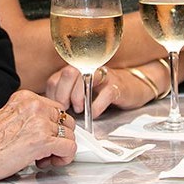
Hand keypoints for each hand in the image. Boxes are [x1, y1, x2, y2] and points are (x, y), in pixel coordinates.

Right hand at [0, 90, 75, 181]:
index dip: (54, 127)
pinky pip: (70, 148)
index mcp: (26, 98)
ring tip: (44, 158)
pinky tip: (48, 162)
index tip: (46, 138)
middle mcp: (34, 106)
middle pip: (67, 121)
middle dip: (60, 138)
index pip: (57, 109)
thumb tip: (48, 126)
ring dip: (61, 150)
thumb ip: (30, 117)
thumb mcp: (11, 117)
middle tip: (46, 150)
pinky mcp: (42, 140)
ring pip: (71, 135)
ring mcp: (39, 122)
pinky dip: (64, 158)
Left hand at [45, 65, 161, 116]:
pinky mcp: (117, 85)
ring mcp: (103, 75)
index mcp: (75, 71)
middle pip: (67, 74)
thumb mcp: (81, 92)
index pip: (55, 79)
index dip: (53, 96)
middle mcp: (88, 69)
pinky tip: (93, 114)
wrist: (132, 87)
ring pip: (84, 79)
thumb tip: (51, 111)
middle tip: (67, 109)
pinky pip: (104, 94)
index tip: (57, 109)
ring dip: (78, 97)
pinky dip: (96, 107)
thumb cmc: (102, 92)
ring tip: (78, 110)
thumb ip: (66, 96)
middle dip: (63, 95)